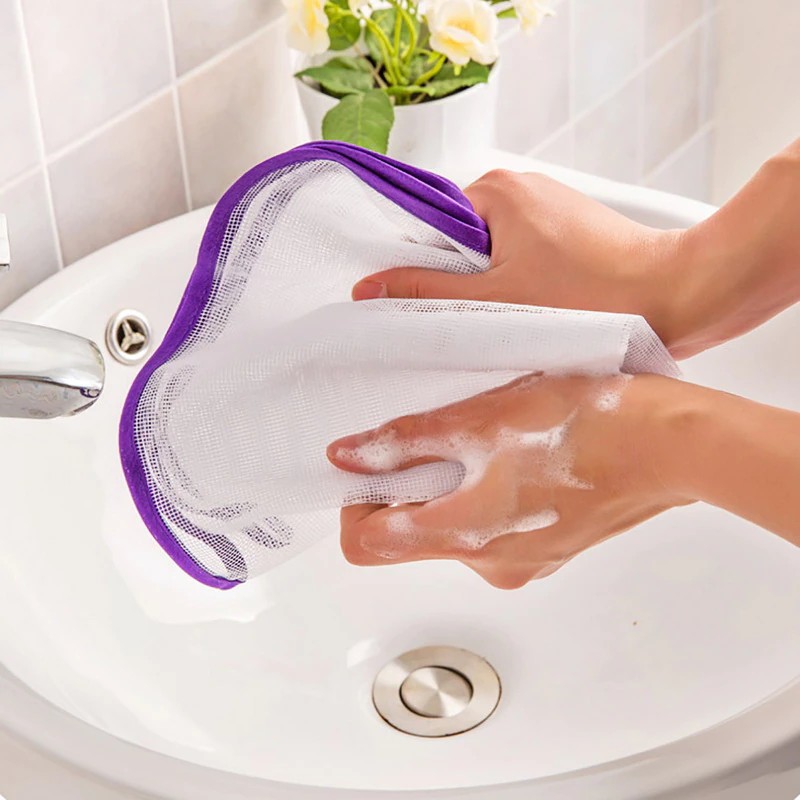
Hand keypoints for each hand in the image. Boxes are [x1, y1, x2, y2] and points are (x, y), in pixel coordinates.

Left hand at [327, 373, 697, 588]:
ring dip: (446, 491)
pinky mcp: (548, 549)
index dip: (353, 505)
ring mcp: (523, 563)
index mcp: (465, 536)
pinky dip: (483, 498)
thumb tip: (346, 456)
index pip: (367, 546)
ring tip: (476, 440)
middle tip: (424, 439)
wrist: (671, 445)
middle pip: (410, 540)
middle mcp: (489, 565)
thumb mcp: (480, 419)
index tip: (369, 467)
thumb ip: (406, 441)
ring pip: (452, 533)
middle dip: (404, 491)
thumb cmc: (585, 425)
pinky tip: (511, 456)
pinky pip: (491, 531)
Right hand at [353, 170, 702, 356]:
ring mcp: (546, 207)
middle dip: (462, 281)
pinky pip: (521, 255)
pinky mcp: (567, 228)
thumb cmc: (590, 296)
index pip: (427, 224)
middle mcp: (519, 187)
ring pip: (491, 253)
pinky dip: (519, 283)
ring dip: (492, 286)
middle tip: (480, 317)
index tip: (425, 301)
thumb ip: (426, 291)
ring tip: (517, 315)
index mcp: (494, 190)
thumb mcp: (494, 300)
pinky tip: (538, 308)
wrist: (676, 295)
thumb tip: (369, 288)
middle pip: (458, 240)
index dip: (419, 267)